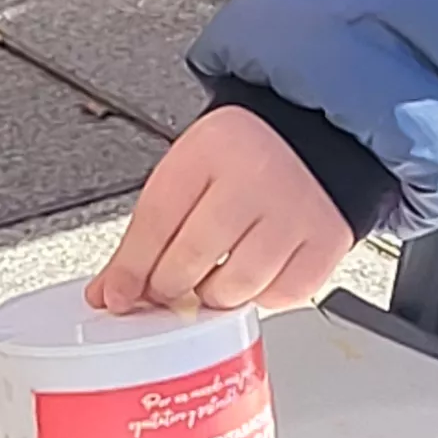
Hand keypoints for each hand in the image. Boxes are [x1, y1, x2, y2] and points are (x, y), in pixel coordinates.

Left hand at [91, 107, 356, 315]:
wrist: (311, 139)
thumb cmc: (242, 159)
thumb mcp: (187, 174)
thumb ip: (146, 233)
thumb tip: (112, 292)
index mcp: (212, 149)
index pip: (156, 222)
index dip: (131, 269)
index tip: (119, 296)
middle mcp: (257, 176)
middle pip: (191, 260)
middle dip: (170, 286)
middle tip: (170, 285)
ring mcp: (296, 211)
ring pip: (235, 288)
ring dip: (215, 296)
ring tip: (213, 275)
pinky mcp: (326, 242)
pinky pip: (280, 297)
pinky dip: (261, 295)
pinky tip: (255, 272)